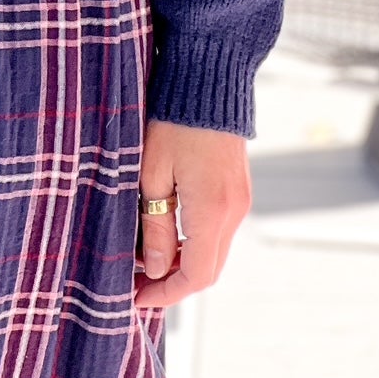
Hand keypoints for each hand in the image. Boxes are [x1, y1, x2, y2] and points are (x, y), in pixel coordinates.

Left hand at [132, 118, 250, 309]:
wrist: (210, 79)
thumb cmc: (174, 120)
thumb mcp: (152, 172)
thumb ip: (155, 224)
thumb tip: (155, 268)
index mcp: (211, 211)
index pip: (195, 276)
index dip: (166, 293)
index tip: (138, 298)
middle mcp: (233, 212)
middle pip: (208, 269)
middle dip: (174, 283)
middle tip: (138, 285)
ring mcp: (240, 201)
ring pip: (214, 251)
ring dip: (184, 263)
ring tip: (147, 261)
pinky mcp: (238, 189)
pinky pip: (219, 231)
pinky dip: (195, 243)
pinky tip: (168, 235)